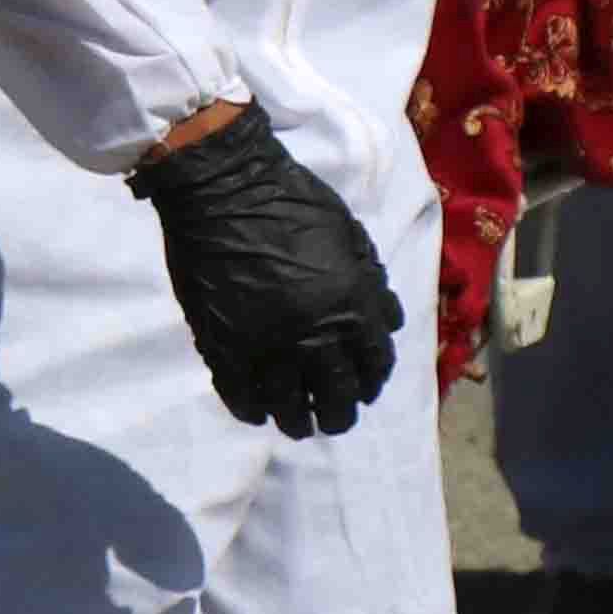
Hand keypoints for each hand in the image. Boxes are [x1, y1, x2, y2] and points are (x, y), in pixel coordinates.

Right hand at [129, 98, 401, 438]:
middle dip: (339, 413)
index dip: (373, 381)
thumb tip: (390, 323)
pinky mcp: (223, 347)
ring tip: (297, 424)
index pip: (374, 364)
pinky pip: (241, 396)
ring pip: (288, 406)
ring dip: (297, 421)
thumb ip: (372, 283)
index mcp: (351, 305)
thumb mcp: (351, 234)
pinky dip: (252, 409)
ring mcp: (265, 345)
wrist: (223, 189)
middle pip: (336, 397)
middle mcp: (313, 335)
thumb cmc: (292, 201)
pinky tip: (258, 411)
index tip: (365, 387)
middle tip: (334, 418)